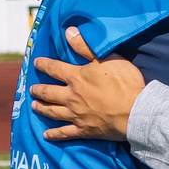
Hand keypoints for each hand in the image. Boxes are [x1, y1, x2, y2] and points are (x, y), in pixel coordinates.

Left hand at [30, 26, 146, 141]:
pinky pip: (65, 133)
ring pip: (52, 111)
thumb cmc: (125, 83)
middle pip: (48, 92)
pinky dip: (54, 134)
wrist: (136, 111)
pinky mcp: (84, 130)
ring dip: (41, 108)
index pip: (54, 69)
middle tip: (32, 89)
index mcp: (76, 77)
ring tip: (34, 106)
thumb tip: (69, 32)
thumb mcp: (108, 58)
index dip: (43, 65)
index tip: (36, 63)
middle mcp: (71, 96)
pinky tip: (46, 135)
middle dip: (38, 90)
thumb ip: (86, 47)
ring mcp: (76, 114)